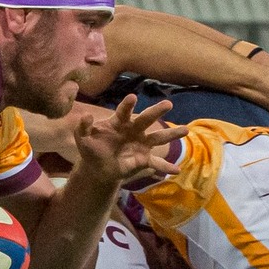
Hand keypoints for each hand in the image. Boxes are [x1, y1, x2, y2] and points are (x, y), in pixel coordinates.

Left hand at [71, 97, 186, 182]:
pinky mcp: (144, 159)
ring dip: (172, 134)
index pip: (124, 111)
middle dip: (157, 111)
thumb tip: (86, 116)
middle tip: (168, 104)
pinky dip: (166, 167)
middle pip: (146, 119)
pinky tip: (177, 170)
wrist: (97, 168)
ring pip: (158, 138)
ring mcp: (141, 144)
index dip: (128, 105)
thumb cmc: (92, 148)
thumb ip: (83, 127)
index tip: (133, 98)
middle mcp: (134, 130)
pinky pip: (156, 163)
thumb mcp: (83, 138)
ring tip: (186, 130)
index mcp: (119, 122)